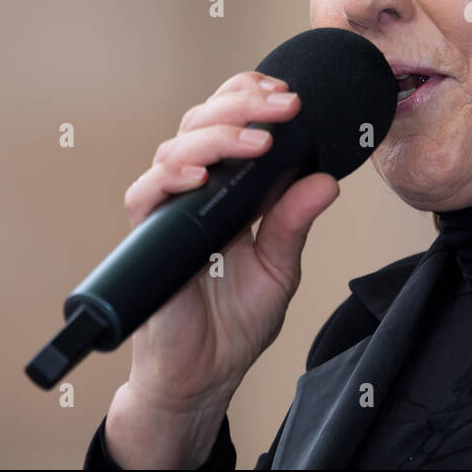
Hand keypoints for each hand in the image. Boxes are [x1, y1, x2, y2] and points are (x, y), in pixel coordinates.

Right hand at [103, 71, 339, 467]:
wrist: (202, 376)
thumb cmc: (234, 323)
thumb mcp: (280, 268)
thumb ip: (294, 223)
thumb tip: (325, 181)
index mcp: (228, 190)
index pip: (231, 123)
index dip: (252, 98)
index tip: (289, 95)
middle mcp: (194, 192)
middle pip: (202, 122)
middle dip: (243, 105)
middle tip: (284, 106)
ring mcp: (168, 211)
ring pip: (176, 147)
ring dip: (218, 135)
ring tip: (258, 141)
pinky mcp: (146, 237)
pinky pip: (146, 194)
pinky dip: (171, 176)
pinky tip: (201, 174)